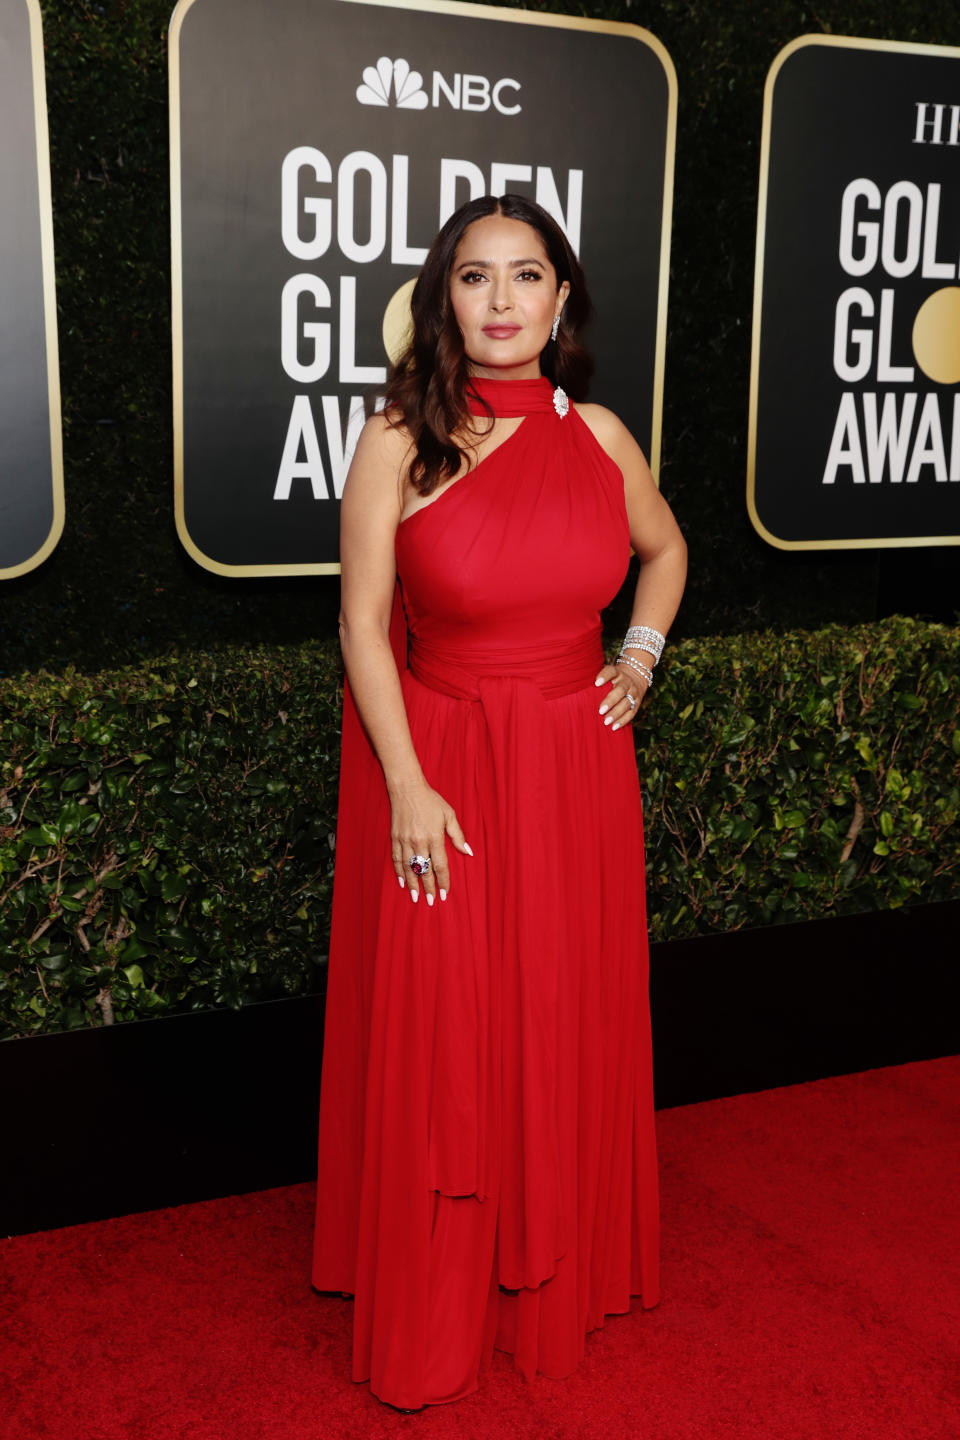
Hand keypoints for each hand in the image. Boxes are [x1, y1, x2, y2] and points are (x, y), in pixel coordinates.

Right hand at [390, 780, 472, 905]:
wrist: (407, 789)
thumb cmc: (431, 800)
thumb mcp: (449, 815)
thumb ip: (458, 835)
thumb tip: (468, 852)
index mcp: (434, 837)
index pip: (440, 866)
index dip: (443, 881)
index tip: (445, 894)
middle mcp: (419, 842)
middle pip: (425, 871)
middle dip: (428, 888)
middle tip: (430, 902)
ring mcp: (405, 841)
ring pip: (409, 869)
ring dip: (413, 884)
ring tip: (415, 897)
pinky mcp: (395, 839)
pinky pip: (397, 860)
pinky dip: (399, 872)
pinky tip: (403, 882)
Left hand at [594, 662, 646, 729]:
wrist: (636, 676)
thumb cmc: (613, 677)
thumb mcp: (607, 673)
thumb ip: (596, 678)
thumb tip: (577, 687)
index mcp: (617, 672)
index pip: (611, 671)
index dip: (605, 676)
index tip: (596, 683)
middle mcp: (626, 682)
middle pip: (620, 690)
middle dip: (611, 701)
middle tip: (600, 710)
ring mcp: (633, 692)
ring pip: (626, 703)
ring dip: (616, 713)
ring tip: (606, 722)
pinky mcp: (637, 703)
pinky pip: (631, 712)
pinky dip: (623, 720)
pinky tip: (614, 727)